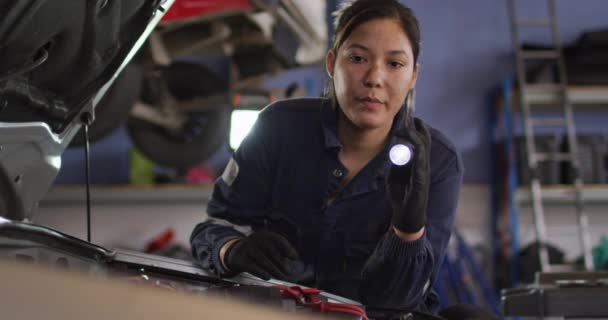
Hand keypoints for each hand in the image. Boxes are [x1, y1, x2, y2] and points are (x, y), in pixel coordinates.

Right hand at [223, 231, 297, 279]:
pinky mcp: (240, 259)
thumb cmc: (257, 252)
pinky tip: (268, 277)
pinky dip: (262, 272)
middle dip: (281, 262)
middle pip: (270, 250)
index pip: (277, 239)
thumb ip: (280, 253)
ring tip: (281, 277)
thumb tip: (294, 260)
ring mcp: (246, 248)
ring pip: (262, 259)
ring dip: (274, 269)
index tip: (294, 258)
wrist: (234, 254)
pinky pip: (252, 266)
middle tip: (289, 272)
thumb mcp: (267, 249)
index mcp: (264, 235)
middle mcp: (255, 239)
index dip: (287, 248)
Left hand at [386, 117, 430, 232]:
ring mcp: (423, 172)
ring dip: (416, 136)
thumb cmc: (400, 196)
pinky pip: (420, 162)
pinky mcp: (421, 180)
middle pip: (424, 142)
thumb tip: (395, 151)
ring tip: (410, 126)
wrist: (406, 216)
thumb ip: (395, 163)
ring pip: (423, 149)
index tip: (410, 118)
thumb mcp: (394, 175)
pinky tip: (413, 143)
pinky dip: (417, 151)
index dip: (416, 130)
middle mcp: (423, 166)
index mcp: (417, 164)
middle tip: (411, 117)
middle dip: (418, 129)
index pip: (420, 143)